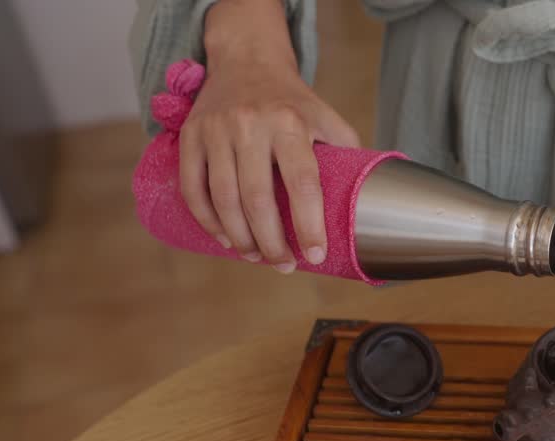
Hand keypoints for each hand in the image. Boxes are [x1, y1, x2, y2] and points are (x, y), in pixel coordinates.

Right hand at [180, 0, 359, 272]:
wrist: (246, 60)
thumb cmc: (292, 100)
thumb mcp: (326, 116)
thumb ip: (346, 152)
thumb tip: (364, 200)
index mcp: (290, 122)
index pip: (302, 183)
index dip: (309, 224)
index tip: (315, 255)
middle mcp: (250, 124)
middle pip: (258, 199)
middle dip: (272, 242)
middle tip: (285, 266)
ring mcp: (216, 130)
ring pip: (223, 198)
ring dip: (240, 238)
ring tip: (257, 258)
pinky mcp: (190, 136)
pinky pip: (192, 188)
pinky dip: (207, 221)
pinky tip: (225, 239)